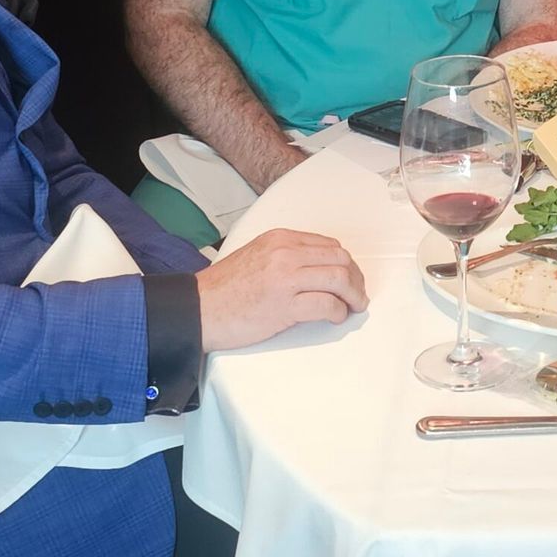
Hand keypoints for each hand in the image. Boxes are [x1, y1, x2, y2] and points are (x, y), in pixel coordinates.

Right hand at [196, 228, 367, 348]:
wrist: (198, 309)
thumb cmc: (225, 288)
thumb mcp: (257, 254)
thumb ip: (287, 255)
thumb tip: (319, 267)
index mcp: (280, 239)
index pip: (329, 245)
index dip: (345, 263)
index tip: (350, 277)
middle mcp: (285, 253)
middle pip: (339, 259)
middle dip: (355, 278)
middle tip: (357, 294)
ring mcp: (285, 278)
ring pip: (338, 279)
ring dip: (353, 295)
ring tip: (354, 307)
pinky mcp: (284, 305)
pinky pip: (326, 304)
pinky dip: (338, 312)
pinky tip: (336, 317)